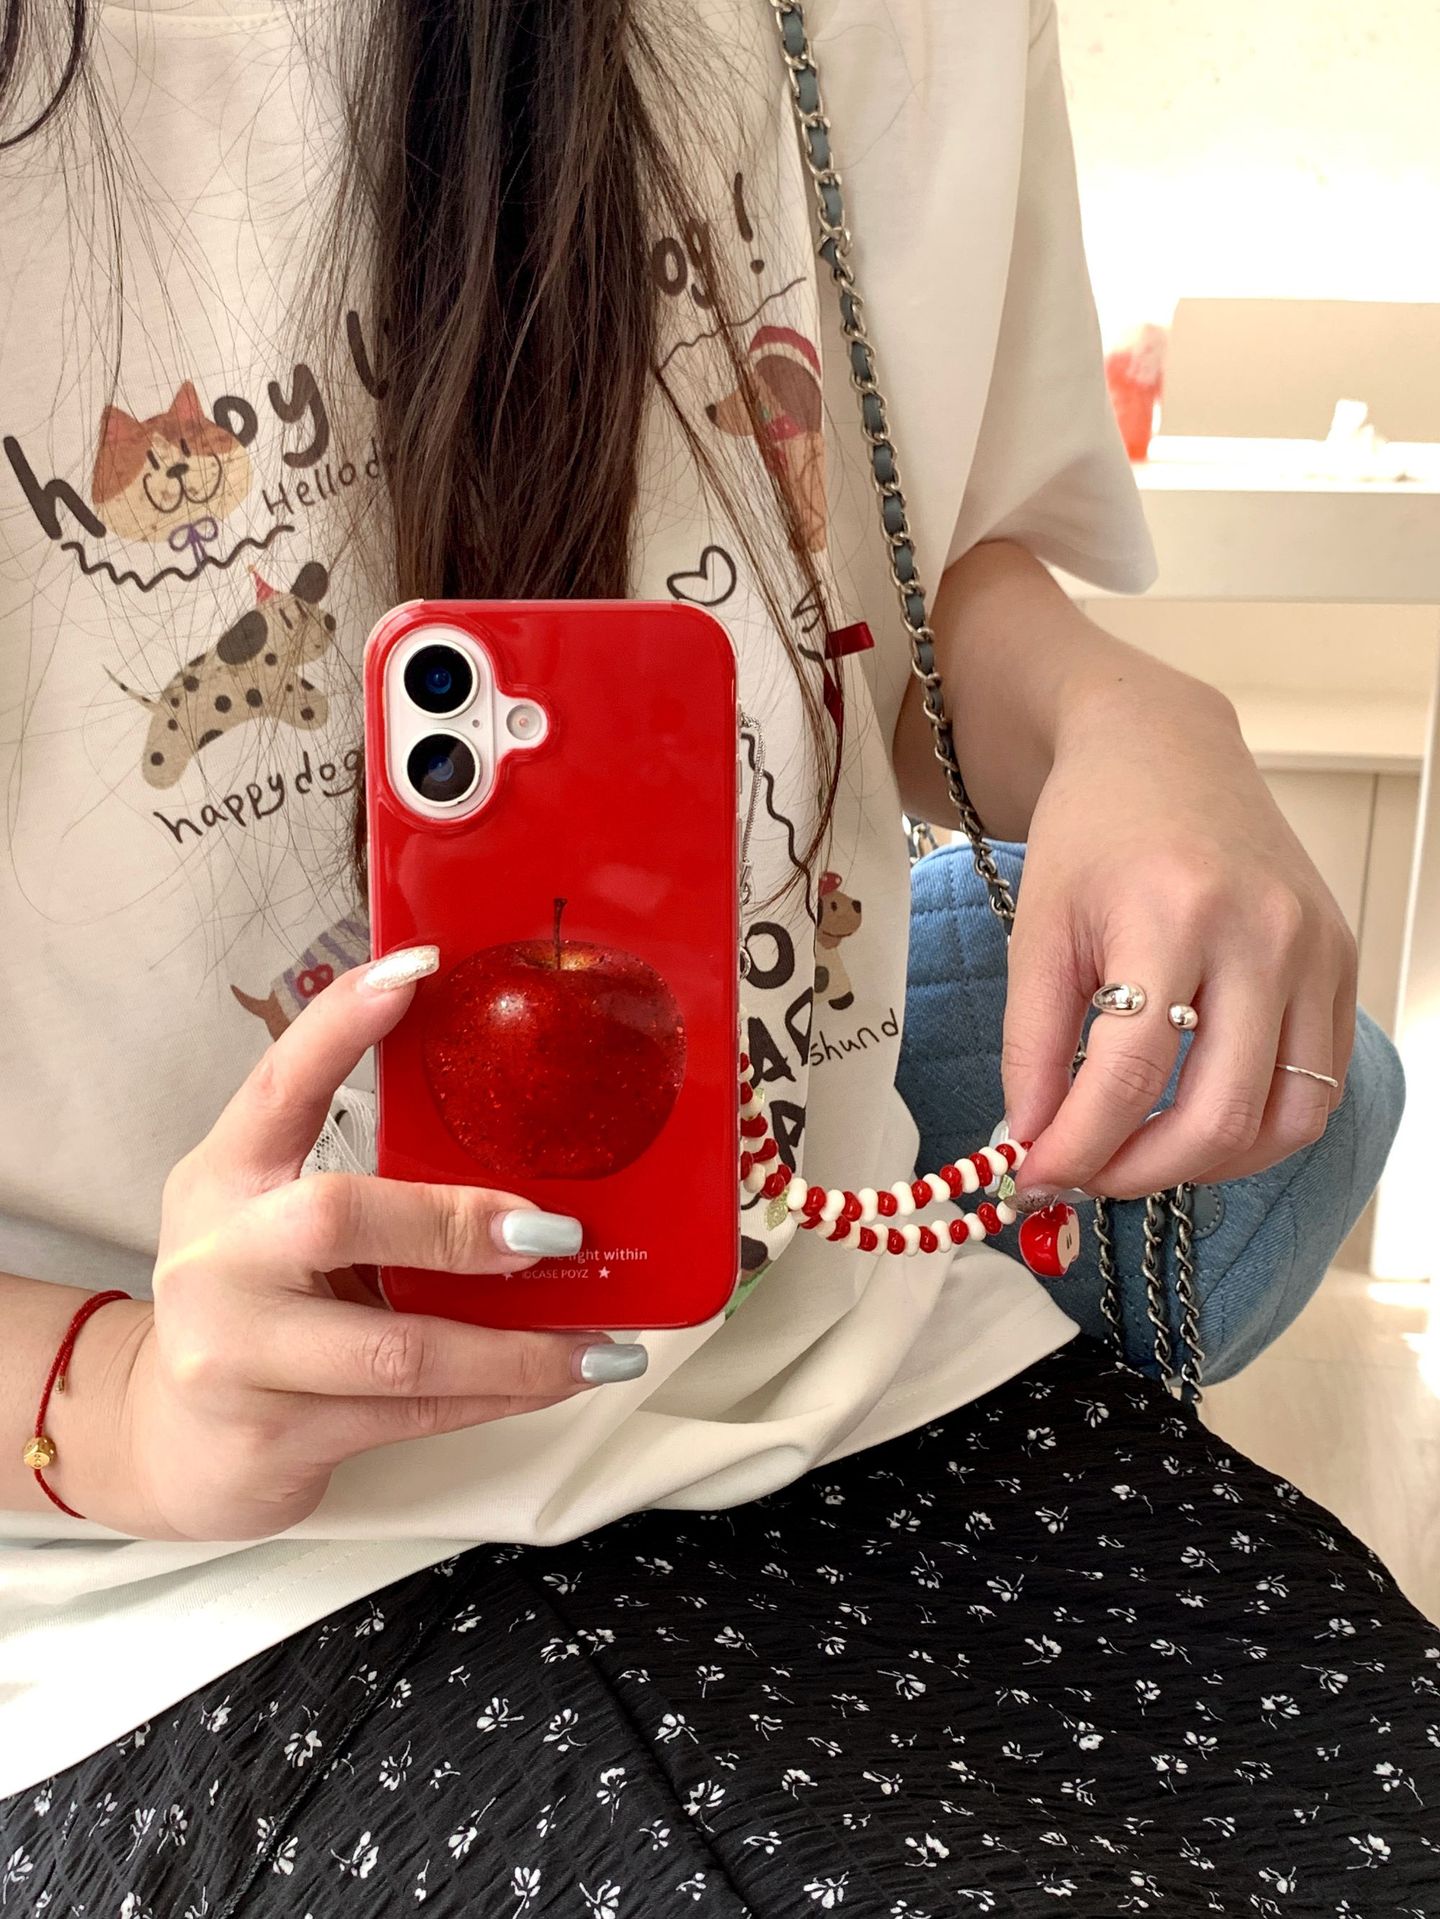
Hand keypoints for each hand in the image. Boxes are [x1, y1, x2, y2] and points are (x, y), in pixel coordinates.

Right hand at [95, 953, 637, 1540]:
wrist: (172, 1443)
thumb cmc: (254, 1305)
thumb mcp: (274, 1219)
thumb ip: (362, 1179)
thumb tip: (519, 1152)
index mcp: (225, 1176)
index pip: (279, 1083)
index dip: (342, 1023)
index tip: (418, 969)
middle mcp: (217, 1257)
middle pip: (336, 1218)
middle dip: (455, 1224)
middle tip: (554, 1232)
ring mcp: (235, 1355)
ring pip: (395, 1349)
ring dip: (515, 1349)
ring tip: (602, 1347)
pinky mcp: (272, 1437)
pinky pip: (410, 1416)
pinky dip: (497, 1398)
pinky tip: (557, 1382)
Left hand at [1005, 680, 1358, 1202]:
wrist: (1163, 750)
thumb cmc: (1093, 834)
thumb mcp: (1037, 931)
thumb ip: (1030, 1046)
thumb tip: (1032, 1147)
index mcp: (1173, 914)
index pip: (1129, 1077)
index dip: (1077, 1147)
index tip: (1033, 1175)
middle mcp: (1263, 934)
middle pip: (1219, 1116)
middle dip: (1140, 1172)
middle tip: (1084, 1177)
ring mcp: (1317, 950)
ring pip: (1284, 1119)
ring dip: (1207, 1165)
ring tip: (1138, 1154)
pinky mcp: (1340, 962)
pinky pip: (1316, 1086)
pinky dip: (1256, 1126)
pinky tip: (1194, 1117)